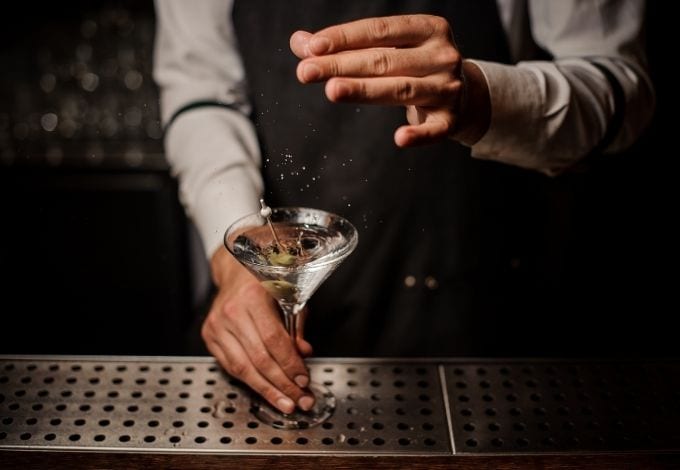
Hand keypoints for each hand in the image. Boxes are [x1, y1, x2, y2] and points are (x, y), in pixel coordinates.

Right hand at [202, 247, 314, 412]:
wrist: (235, 271)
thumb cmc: (265, 282)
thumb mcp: (290, 296)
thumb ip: (297, 325)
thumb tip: (304, 352)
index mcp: (253, 297)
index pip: (273, 339)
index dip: (290, 364)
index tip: (304, 379)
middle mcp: (231, 311)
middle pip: (259, 358)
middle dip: (282, 384)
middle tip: (300, 399)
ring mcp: (217, 325)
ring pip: (243, 367)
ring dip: (267, 390)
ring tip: (285, 403)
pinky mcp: (209, 336)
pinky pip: (231, 366)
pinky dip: (250, 381)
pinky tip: (266, 391)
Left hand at [290, 15, 489, 146]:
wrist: (463, 94)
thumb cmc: (415, 66)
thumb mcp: (388, 49)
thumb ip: (345, 46)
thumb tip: (299, 42)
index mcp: (428, 29)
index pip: (380, 31)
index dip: (345, 38)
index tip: (313, 47)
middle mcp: (443, 56)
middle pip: (384, 61)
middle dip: (342, 65)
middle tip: (306, 72)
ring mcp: (449, 89)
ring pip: (401, 90)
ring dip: (364, 91)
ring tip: (331, 90)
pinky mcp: (451, 120)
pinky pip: (434, 131)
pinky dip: (418, 135)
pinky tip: (399, 138)